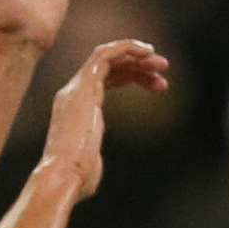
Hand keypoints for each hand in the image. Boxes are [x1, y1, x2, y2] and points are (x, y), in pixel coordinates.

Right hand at [39, 38, 170, 200]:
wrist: (63, 177)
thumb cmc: (77, 179)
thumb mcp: (90, 165)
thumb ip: (92, 159)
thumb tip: (89, 172)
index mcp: (77, 108)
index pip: (106, 79)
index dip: (134, 76)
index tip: (160, 85)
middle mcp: (74, 93)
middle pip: (110, 66)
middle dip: (139, 63)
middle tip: (165, 68)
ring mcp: (77, 88)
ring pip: (108, 57)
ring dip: (137, 55)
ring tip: (162, 64)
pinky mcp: (84, 86)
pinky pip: (104, 55)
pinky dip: (126, 48)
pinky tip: (147, 52)